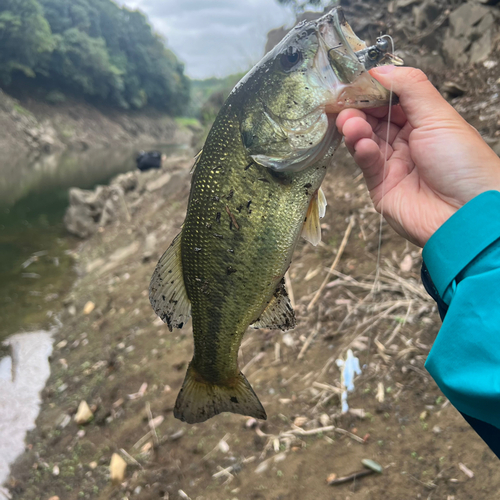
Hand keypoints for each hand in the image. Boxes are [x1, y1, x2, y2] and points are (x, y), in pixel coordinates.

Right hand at [336, 66, 499, 246]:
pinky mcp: (381, 186)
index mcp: (425, 123)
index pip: (392, 100)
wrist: (464, 214)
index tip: (355, 81)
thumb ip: (409, 88)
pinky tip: (362, 144)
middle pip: (375, 119)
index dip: (374, 90)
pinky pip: (366, 164)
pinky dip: (362, 151)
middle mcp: (408, 143)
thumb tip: (381, 69)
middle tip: (344, 102)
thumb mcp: (438, 116)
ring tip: (349, 122)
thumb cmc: (463, 164)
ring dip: (356, 129)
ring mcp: (393, 165)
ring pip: (367, 140)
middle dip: (359, 109)